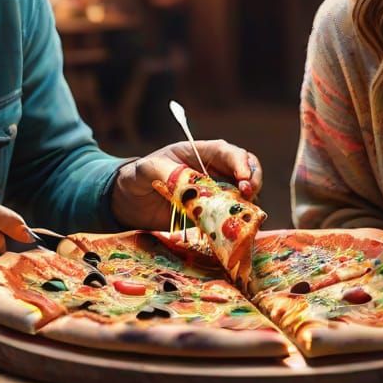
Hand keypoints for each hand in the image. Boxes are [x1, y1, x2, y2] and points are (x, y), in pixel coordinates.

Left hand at [110, 140, 261, 230]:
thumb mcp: (147, 169)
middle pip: (247, 170)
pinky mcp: (211, 214)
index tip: (243, 179)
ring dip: (247, 204)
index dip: (241, 163)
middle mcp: (213, 171)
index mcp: (200, 152)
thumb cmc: (138, 177)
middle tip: (248, 196)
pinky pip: (230, 217)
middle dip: (253, 181)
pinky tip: (232, 230)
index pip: (228, 152)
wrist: (128, 203)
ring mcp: (215, 193)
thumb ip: (165, 172)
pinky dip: (235, 223)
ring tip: (241, 215)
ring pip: (244, 195)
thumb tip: (184, 182)